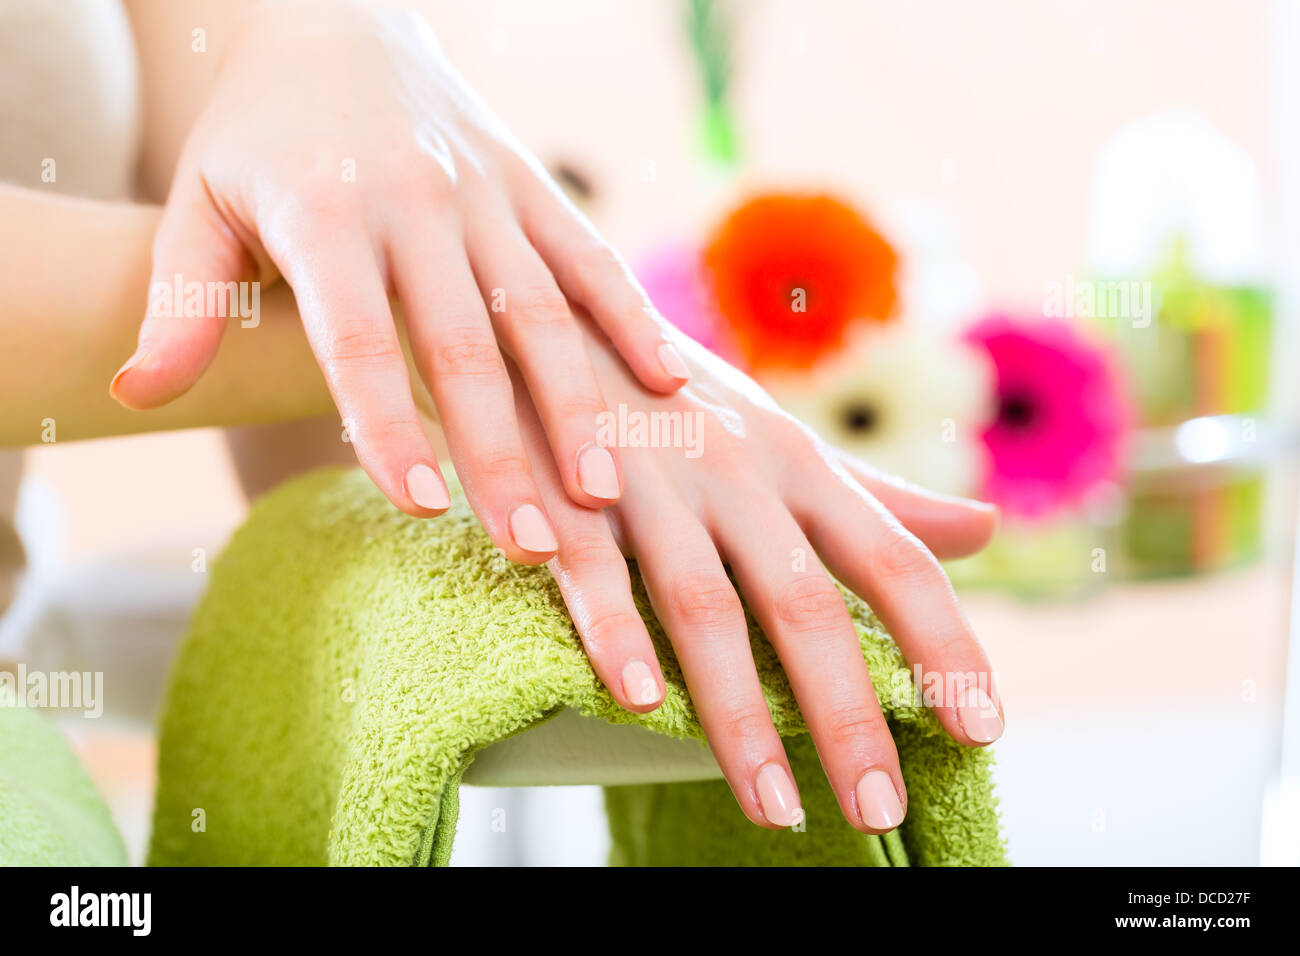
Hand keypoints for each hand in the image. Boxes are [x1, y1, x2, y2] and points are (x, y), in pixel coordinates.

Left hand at [110, 0, 686, 563]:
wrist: (338, 23)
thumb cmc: (261, 137)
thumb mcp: (200, 203)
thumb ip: (178, 298)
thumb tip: (136, 392)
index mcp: (325, 214)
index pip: (359, 339)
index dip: (389, 424)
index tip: (423, 508)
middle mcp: (415, 203)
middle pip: (465, 344)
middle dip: (502, 450)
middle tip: (533, 545)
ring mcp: (486, 194)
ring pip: (543, 311)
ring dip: (578, 405)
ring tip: (606, 493)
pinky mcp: (534, 188)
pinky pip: (592, 259)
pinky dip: (632, 320)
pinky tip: (672, 387)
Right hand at [514, 320, 1003, 833]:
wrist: (552, 317)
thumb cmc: (680, 394)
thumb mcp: (786, 438)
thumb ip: (878, 497)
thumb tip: (987, 529)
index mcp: (800, 466)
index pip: (894, 562)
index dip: (945, 646)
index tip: (984, 730)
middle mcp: (739, 475)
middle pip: (807, 605)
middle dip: (848, 713)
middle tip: (881, 807)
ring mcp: (653, 482)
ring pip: (706, 607)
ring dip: (740, 714)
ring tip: (776, 807)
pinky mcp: (566, 492)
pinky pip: (594, 571)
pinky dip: (615, 635)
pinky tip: (640, 704)